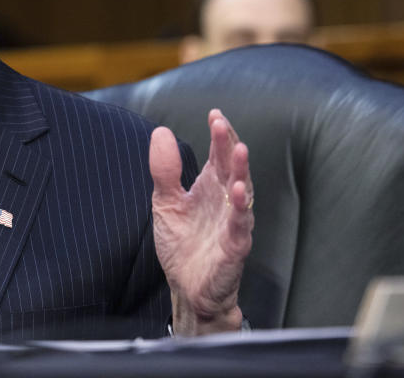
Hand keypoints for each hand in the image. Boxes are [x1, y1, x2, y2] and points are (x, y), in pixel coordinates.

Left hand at [149, 109, 253, 335]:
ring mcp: (232, 223)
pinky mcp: (235, 247)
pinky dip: (241, 210)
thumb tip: (161, 131)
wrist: (186, 288)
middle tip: (221, 124)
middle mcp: (226, 201)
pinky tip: (238, 193)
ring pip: (243, 193)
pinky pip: (241, 226)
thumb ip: (165, 170)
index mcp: (211, 187)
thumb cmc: (183, 244)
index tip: (214, 114)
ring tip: (239, 149)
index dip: (219, 135)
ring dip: (242, 171)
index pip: (219, 155)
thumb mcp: (165, 201)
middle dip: (229, 145)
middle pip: (232, 167)